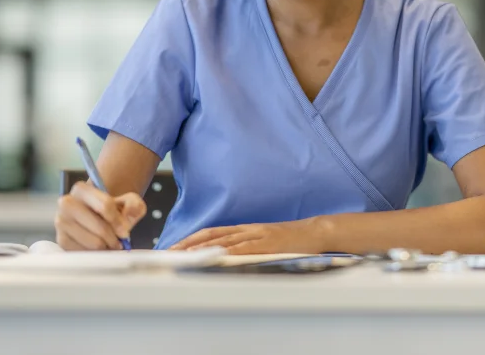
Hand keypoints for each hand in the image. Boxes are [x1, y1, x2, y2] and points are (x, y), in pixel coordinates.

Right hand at [55, 181, 145, 250]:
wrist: (94, 216)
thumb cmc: (111, 209)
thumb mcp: (127, 201)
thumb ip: (134, 204)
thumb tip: (129, 212)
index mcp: (81, 189)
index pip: (105, 205)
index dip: (119, 221)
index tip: (125, 231)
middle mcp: (66, 204)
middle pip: (100, 227)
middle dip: (113, 237)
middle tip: (119, 242)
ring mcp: (61, 222)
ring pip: (93, 242)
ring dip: (106, 247)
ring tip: (109, 244)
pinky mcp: (61, 240)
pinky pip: (84, 253)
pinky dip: (95, 254)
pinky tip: (98, 248)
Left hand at [170, 217, 329, 254]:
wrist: (314, 232)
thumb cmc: (290, 240)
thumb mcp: (264, 240)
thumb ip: (247, 245)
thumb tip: (225, 256)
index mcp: (246, 229)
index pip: (213, 232)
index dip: (192, 239)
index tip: (175, 247)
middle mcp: (248, 229)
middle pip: (212, 235)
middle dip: (189, 244)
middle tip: (170, 252)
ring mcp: (257, 235)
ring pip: (225, 240)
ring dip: (203, 248)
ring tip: (184, 255)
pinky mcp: (268, 242)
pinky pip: (245, 247)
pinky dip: (228, 251)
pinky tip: (216, 255)